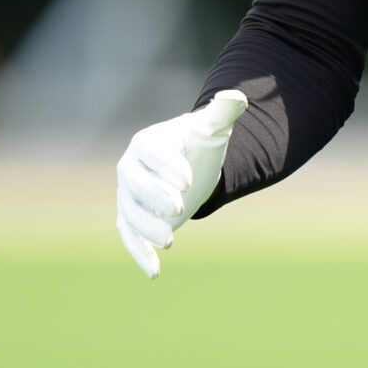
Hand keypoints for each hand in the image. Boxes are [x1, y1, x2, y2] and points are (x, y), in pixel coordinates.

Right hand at [115, 90, 248, 277]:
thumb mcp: (213, 129)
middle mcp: (131, 168)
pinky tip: (155, 272)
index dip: (167, 166)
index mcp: (147, 143)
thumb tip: (238, 96)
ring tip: (171, 241)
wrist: (190, 168)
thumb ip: (223, 112)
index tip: (188, 180)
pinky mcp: (131, 219)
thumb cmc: (200, 145)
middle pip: (135, 184)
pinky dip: (139, 253)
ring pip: (130, 213)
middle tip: (180, 208)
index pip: (151, 154)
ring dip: (147, 229)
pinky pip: (128, 236)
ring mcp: (128, 196)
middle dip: (155, 197)